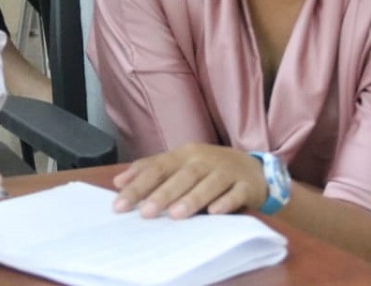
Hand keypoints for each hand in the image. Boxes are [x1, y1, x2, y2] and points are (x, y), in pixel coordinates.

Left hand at [112, 143, 269, 218]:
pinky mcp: (245, 186)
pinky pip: (236, 194)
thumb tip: (118, 181)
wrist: (252, 168)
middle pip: (182, 176)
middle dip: (163, 194)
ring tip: (175, 215)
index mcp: (184, 155)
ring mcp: (226, 172)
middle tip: (145, 213)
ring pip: (208, 184)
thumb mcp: (179, 164)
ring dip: (192, 198)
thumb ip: (149, 170)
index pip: (157, 168)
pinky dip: (226, 202)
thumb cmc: (207, 169)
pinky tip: (215, 212)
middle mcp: (204, 160)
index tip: (119, 205)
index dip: (138, 185)